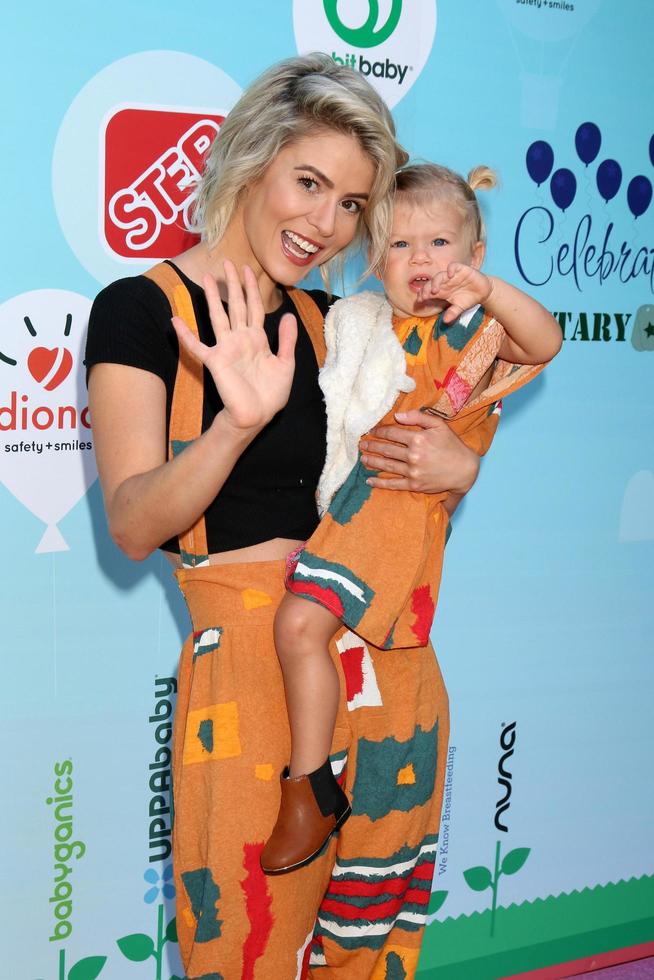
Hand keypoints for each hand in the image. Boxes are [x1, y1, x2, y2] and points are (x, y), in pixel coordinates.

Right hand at [171, 260, 296, 431]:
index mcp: (258, 339)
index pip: (255, 307)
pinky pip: (197, 346)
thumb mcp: (286, 364)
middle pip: (236, 305)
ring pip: (218, 316)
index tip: (248, 269)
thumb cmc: (271, 394)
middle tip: (228, 262)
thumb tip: (286, 315)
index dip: (252, 289)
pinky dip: (185, 334)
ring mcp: (226, 348)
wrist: (257, 415)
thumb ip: (286, 340)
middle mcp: (241, 339)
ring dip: (212, 297)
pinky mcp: (215, 361)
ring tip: (207, 278)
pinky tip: (175, 320)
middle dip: (233, 284)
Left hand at [360, 409, 478, 493]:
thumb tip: (397, 415)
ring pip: (386, 466)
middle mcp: (413, 455)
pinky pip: (393, 484)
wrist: (465, 470)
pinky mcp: (414, 485)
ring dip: (372, 462)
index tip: (371, 431)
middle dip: (372, 446)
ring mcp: (413, 471)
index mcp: (418, 439)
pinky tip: (369, 481)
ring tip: (362, 459)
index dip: (379, 432)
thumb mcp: (439, 425)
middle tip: (361, 444)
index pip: (392, 434)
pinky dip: (380, 483)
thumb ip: (418, 417)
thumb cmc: (452, 445)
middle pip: (386, 450)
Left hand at [418, 263, 492, 323]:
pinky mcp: (461, 269)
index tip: (420, 301)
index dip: (423, 294)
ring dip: (436, 281)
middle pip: (432, 283)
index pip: (429, 291)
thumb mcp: (460, 308)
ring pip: (440, 275)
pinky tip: (449, 275)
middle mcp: (445, 283)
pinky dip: (450, 269)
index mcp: (442, 291)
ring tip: (435, 289)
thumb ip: (452, 313)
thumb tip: (445, 321)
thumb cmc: (469, 299)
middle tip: (424, 296)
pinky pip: (453, 266)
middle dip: (426, 289)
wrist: (483, 292)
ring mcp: (452, 276)